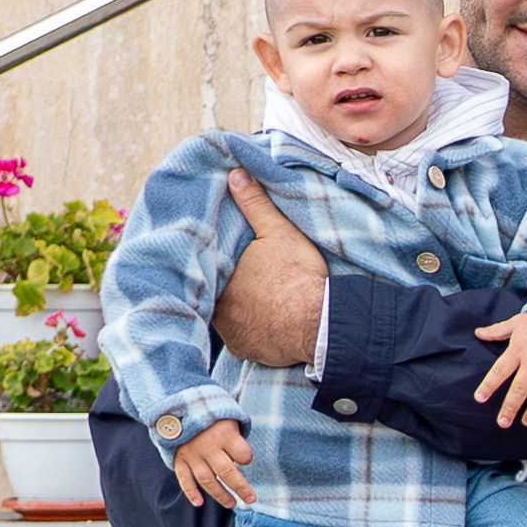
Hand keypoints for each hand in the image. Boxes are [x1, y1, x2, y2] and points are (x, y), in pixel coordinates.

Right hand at [168, 419, 252, 508]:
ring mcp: (192, 454)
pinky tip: (199, 503)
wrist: (180, 404)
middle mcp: (208, 446)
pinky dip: (190, 492)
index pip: (242, 454)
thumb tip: (244, 461)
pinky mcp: (180, 458)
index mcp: (224, 433)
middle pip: (227, 472)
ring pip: (207, 480)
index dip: (246, 458)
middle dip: (241, 488)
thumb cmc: (213, 415)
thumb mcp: (229, 417)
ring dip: (220, 494)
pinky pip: (184, 478)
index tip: (246, 459)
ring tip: (232, 504)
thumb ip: (237, 437)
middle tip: (251, 499)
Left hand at [211, 173, 322, 367]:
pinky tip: (262, 323)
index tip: (223, 260)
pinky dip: (251, 333)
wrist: (320, 323)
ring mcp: (232, 334)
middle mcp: (218, 310)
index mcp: (219, 278)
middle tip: (240, 281)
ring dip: (237, 312)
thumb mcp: (279, 232)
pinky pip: (243, 340)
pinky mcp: (248, 351)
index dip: (215, 263)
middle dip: (225, 289)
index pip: (206, 269)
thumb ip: (255, 204)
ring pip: (227, 319)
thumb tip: (235, 175)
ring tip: (252, 301)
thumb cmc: (298, 277)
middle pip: (215, 295)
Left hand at [474, 306, 526, 426]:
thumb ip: (497, 331)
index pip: (500, 371)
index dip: (489, 386)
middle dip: (510, 408)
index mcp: (518, 350)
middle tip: (503, 423)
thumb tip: (478, 333)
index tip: (479, 399)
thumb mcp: (516, 323)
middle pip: (520, 390)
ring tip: (526, 423)